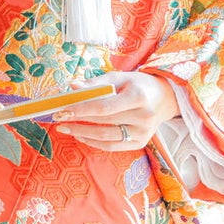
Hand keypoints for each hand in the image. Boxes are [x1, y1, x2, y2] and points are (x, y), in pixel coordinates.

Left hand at [54, 70, 178, 152]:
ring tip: (66, 127)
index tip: (63, 109)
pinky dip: (94, 142)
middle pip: (104, 122)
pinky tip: (81, 135)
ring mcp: (143, 133)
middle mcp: (143, 117)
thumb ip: (96, 83)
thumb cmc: (138, 85)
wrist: (164, 98)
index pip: (104, 106)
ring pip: (107, 138)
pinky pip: (113, 146)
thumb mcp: (120, 77)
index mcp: (138, 97)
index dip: (82, 109)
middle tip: (59, 117)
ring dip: (82, 133)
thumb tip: (73, 87)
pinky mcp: (140, 143)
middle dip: (78, 120)